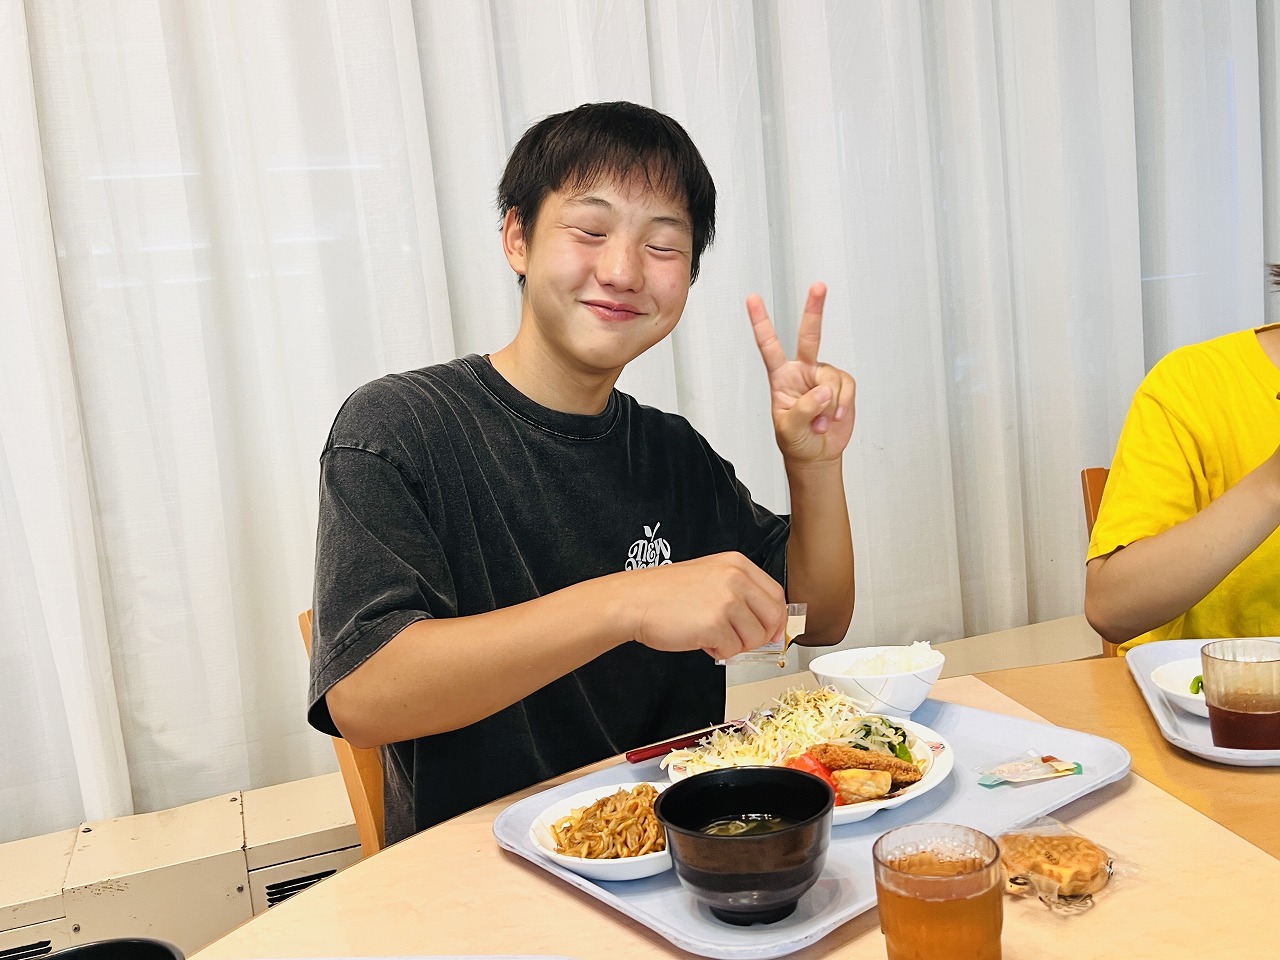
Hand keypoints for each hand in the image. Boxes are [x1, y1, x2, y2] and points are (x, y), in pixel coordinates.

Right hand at [621, 553, 786, 660]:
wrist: (634, 601)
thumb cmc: (666, 593)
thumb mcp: (710, 578)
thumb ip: (742, 595)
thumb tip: (770, 626)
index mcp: (736, 564)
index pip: (776, 594)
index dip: (776, 619)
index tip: (771, 631)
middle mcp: (735, 578)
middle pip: (773, 617)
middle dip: (760, 636)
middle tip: (740, 639)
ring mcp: (726, 600)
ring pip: (754, 638)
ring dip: (734, 644)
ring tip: (710, 633)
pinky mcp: (715, 623)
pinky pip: (732, 650)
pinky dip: (718, 651)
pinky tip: (700, 638)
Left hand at [747, 282, 855, 463]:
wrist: (816, 454)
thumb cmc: (795, 441)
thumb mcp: (789, 428)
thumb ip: (804, 408)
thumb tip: (824, 390)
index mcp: (781, 377)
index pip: (769, 346)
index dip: (761, 322)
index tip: (752, 299)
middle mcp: (803, 371)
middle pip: (810, 336)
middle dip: (815, 310)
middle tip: (819, 286)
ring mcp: (823, 377)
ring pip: (832, 379)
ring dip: (829, 405)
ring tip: (820, 423)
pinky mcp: (842, 386)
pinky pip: (846, 389)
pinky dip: (842, 406)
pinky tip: (834, 418)